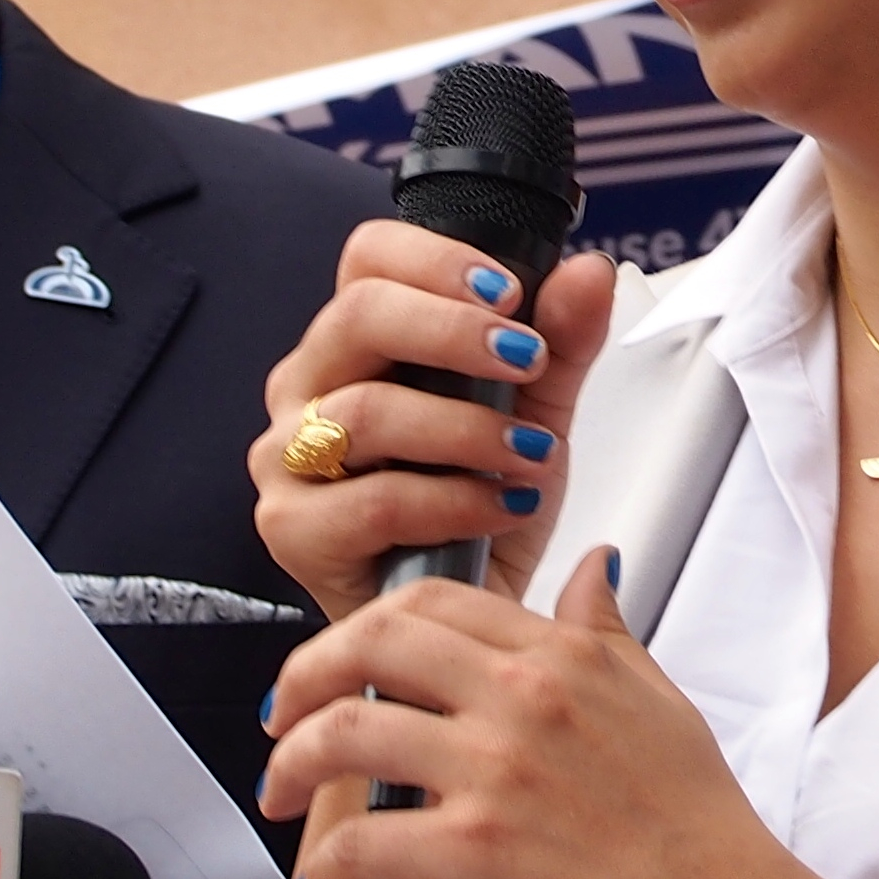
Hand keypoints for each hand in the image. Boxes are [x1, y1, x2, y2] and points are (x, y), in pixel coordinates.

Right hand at [252, 220, 613, 623]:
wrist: (469, 621)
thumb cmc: (483, 508)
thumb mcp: (534, 414)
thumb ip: (563, 341)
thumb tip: (591, 271)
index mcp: (357, 341)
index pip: (369, 257)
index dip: (436, 259)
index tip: (510, 291)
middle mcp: (309, 386)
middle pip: (359, 315)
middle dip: (454, 331)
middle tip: (526, 359)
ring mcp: (288, 456)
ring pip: (365, 411)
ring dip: (465, 430)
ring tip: (529, 454)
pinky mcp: (293, 528)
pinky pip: (372, 500)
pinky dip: (452, 501)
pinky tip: (500, 506)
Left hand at [262, 549, 838, 878]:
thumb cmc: (690, 811)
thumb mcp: (654, 693)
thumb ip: (605, 624)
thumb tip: (596, 564)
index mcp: (555, 653)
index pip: (433, 599)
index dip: (367, 623)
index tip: (339, 657)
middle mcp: (518, 696)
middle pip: (372, 642)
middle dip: (306, 675)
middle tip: (283, 714)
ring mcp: (492, 772)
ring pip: (349, 733)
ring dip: (296, 763)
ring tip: (282, 790)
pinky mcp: (475, 852)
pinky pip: (366, 841)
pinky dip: (328, 864)